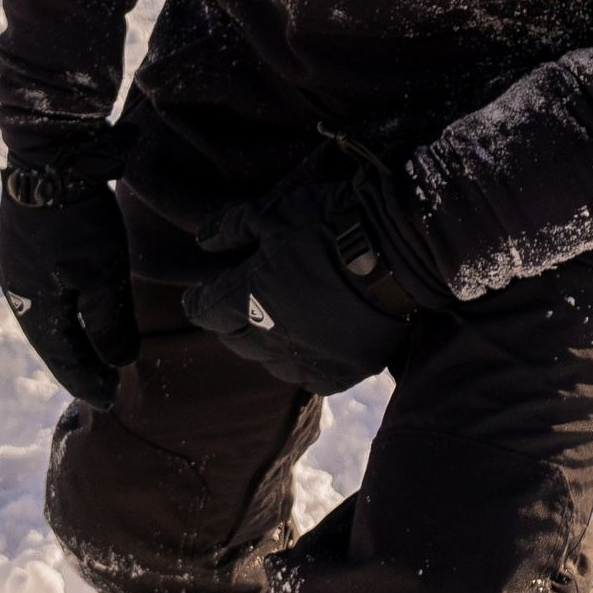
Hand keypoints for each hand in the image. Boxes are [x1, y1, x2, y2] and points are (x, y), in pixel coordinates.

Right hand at [0, 141, 137, 404]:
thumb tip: (119, 363)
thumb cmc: (77, 223)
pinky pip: (44, 292)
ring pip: (46, 315)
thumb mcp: (103, 276)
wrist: (48, 157)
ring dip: (71, 336)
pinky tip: (76, 306)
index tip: (110, 401)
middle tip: (103, 382)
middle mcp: (17, 292)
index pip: (62, 359)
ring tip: (93, 350)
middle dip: (78, 363)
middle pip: (51, 341)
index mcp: (34, 309)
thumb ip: (110, 324)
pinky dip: (64, 309)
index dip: (88, 381)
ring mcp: (16, 265)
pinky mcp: (23, 243)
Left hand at [184, 161, 445, 396]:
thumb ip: (231, 228)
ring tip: (269, 330)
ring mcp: (308, 357)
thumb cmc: (330, 225)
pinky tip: (305, 350)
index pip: (208, 311)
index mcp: (249, 296)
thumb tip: (201, 242)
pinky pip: (310, 379)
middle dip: (229, 325)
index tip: (196, 299)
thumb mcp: (273, 213)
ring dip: (263, 347)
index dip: (198, 304)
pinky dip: (301, 365)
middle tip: (233, 311)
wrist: (396, 254)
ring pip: (270, 364)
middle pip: (236, 341)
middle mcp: (272, 335)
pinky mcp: (342, 371)